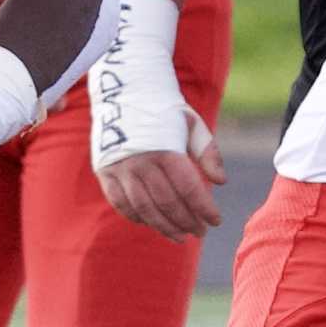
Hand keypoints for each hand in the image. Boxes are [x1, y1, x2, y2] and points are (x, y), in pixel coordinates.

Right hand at [88, 0, 223, 242]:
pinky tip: (152, 223)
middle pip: (166, 203)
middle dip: (186, 221)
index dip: (203, 208)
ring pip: (143, 208)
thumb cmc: (165, 108)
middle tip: (200, 232)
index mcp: (165, 148)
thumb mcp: (192, 124)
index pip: (188, 188)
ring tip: (179, 236)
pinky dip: (137, 217)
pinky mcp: (105, 171)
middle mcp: (140, 161)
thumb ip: (208, 153)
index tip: (216, 221)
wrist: (125, 89)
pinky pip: (121, 203)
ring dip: (163, 226)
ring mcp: (120, 168)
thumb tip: (220, 182)